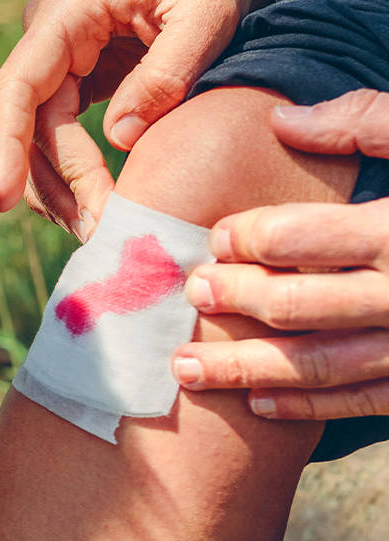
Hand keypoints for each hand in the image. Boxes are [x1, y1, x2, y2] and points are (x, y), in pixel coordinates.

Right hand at [0, 0, 251, 237]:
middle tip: (95, 230)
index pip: (17, 87)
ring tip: (95, 228)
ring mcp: (66, 59)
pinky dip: (78, 170)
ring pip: (43, 135)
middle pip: (31, 123)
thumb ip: (166, 73)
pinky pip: (65, 130)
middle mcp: (53, 40)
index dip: (5, 145)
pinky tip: (97, 202)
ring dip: (62, 186)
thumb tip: (121, 140)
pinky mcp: (86, 76)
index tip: (1, 198)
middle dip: (58, 181)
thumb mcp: (205, 13)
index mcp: (66, 15)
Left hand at [172, 89, 388, 419]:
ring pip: (318, 363)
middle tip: (193, 292)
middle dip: (235, 299)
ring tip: (186, 368)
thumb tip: (282, 120)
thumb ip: (368, 123)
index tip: (216, 237)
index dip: (248, 237)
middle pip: (299, 304)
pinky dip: (306, 405)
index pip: (303, 236)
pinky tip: (256, 401)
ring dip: (245, 368)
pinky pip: (361, 402)